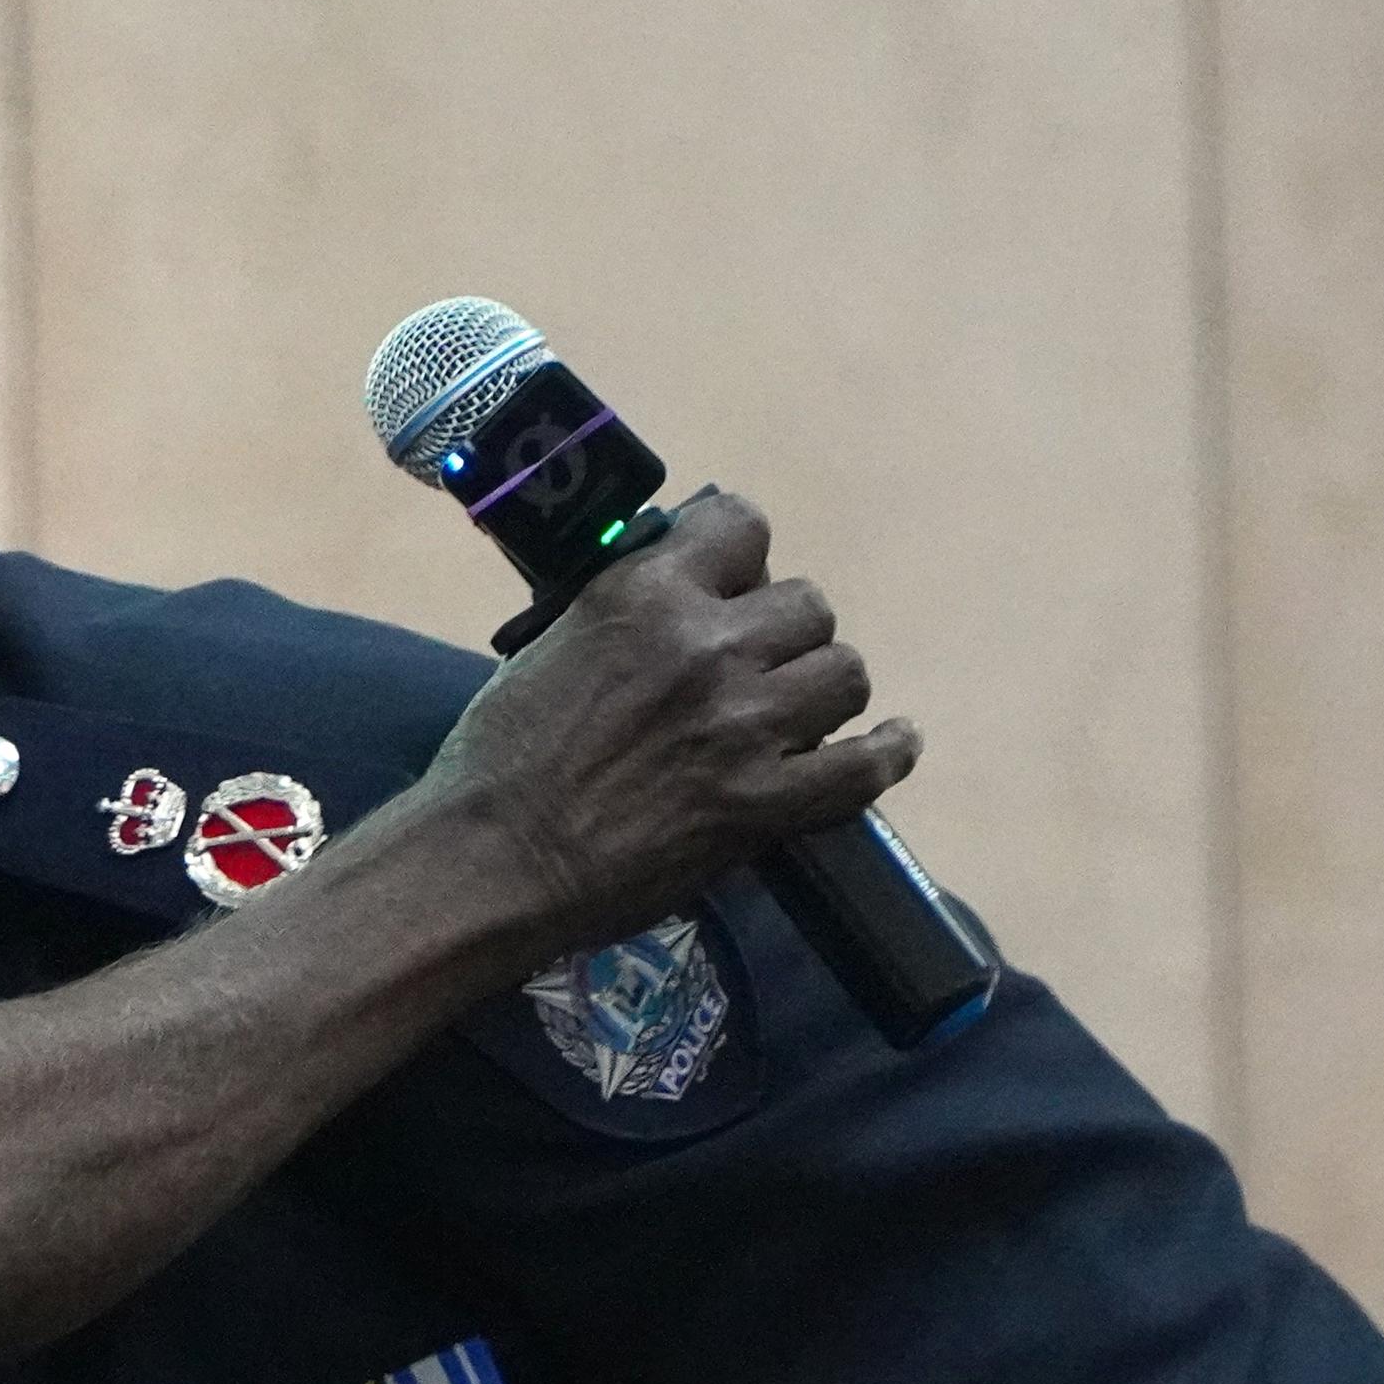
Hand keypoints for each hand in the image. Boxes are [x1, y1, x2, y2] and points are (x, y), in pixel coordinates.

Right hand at [412, 489, 914, 958]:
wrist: (493, 858)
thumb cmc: (500, 754)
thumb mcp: (553, 641)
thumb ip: (627, 611)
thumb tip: (679, 597)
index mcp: (645, 592)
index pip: (743, 525)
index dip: (745, 559)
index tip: (736, 586)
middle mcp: (708, 644)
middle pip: (808, 605)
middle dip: (786, 634)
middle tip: (756, 670)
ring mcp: (745, 726)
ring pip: (846, 673)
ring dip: (823, 690)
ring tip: (801, 713)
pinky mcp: (765, 803)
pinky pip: (864, 768)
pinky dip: (886, 755)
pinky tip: (890, 745)